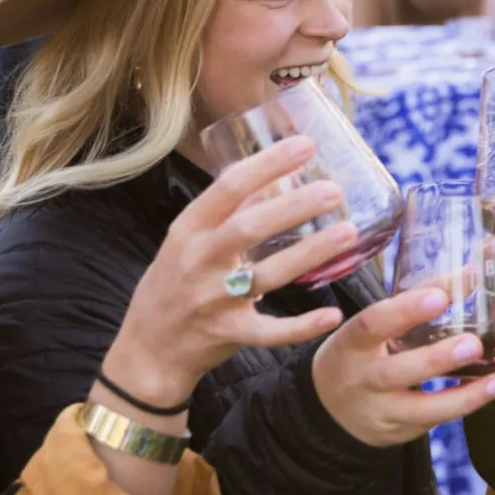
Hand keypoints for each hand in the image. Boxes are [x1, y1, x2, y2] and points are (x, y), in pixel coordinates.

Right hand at [101, 137, 355, 419]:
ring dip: (309, 254)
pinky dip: (300, 327)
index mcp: (188, 229)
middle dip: (293, 207)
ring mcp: (212, 300)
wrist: (148, 348)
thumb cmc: (174, 284)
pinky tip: (332, 315)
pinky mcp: (228, 334)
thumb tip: (273, 179)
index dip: (267, 164)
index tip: (305, 145)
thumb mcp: (189, 240)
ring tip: (347, 232)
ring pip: (266, 276)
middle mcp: (198, 261)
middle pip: (248, 228)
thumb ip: (229, 212)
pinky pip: (269, 331)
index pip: (228, 187)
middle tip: (333, 190)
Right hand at [310, 285, 494, 446]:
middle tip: (472, 344)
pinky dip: (463, 406)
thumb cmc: (362, 352)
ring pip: (420, 409)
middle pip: (394, 373)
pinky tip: (490, 390)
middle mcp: (361, 380)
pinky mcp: (397, 432)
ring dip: (464, 396)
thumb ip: (415, 299)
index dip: (403, 311)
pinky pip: (433, 421)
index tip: (440, 297)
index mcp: (351, 344)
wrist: (331, 407)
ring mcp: (378, 411)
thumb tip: (470, 274)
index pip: (371, 324)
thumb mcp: (375, 326)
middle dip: (435, 360)